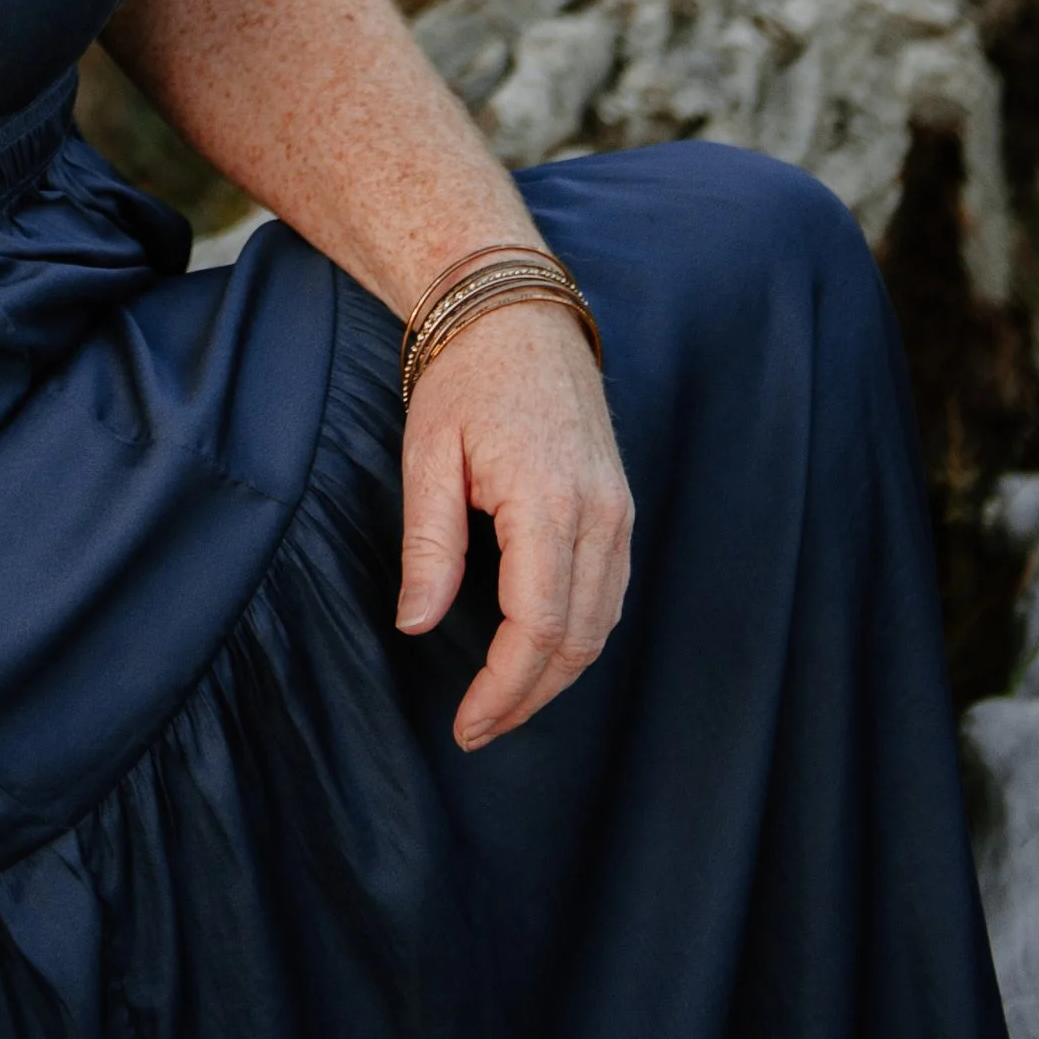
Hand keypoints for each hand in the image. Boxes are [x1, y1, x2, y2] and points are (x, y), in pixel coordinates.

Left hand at [395, 299, 632, 750]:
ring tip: (503, 702)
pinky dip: (578, 634)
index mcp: (548, 501)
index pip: (538, 627)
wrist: (515, 311)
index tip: (468, 725)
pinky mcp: (621, 506)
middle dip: (529, 696)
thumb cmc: (463, 376)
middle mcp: (600, 513)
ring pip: (602, 623)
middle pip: (577, 639)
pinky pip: (610, 592)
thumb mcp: (428, 454)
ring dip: (557, 673)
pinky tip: (538, 651)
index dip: (504, 688)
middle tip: (479, 728)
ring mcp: (619, 510)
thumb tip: (418, 625)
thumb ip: (430, 544)